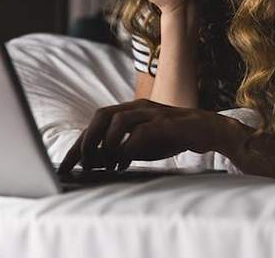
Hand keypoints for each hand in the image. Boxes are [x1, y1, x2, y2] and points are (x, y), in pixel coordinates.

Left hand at [57, 99, 229, 173]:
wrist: (208, 130)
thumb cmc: (173, 136)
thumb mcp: (143, 143)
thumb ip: (122, 148)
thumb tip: (99, 163)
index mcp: (130, 110)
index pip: (96, 123)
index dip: (79, 143)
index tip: (66, 166)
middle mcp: (138, 107)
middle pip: (102, 115)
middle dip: (87, 141)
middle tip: (83, 165)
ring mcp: (152, 113)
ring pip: (118, 120)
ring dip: (105, 143)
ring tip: (101, 165)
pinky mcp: (166, 123)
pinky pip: (140, 132)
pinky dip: (127, 148)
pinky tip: (122, 164)